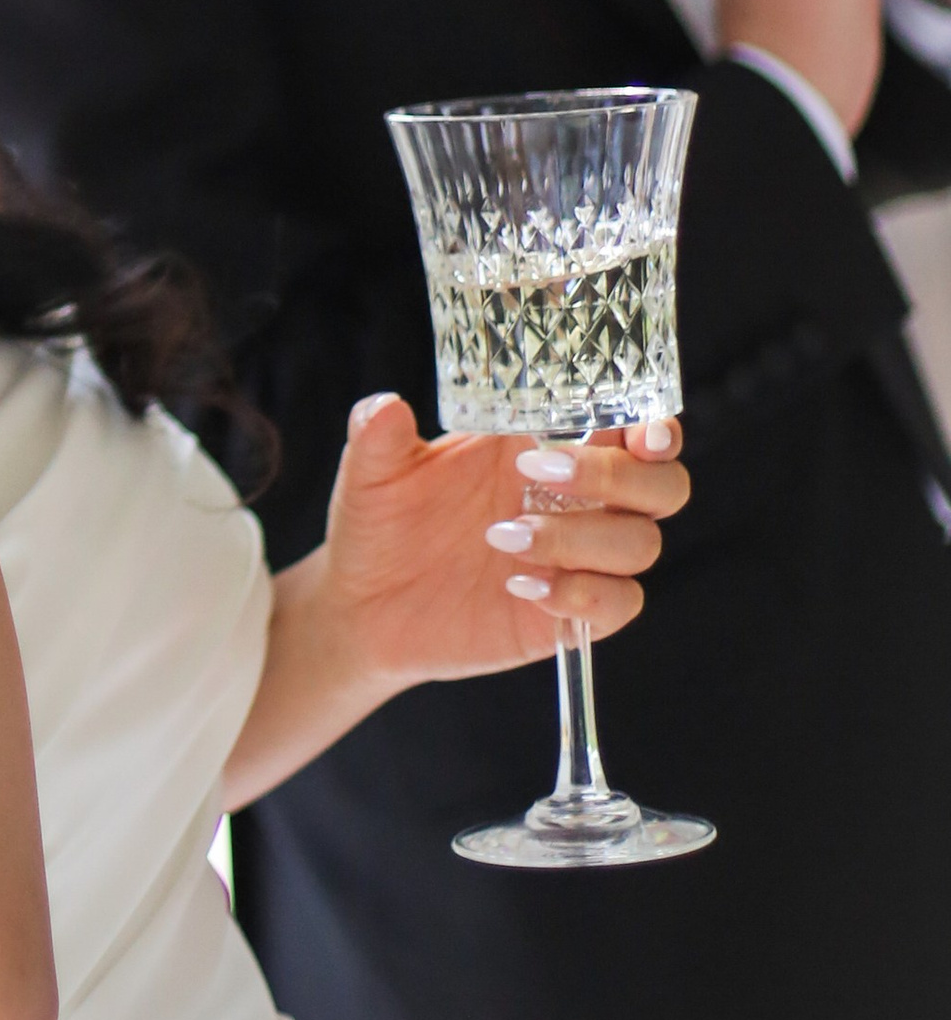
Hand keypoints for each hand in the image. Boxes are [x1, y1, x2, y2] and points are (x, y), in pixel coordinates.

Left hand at [319, 394, 687, 695]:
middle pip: (660, 486)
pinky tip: (522, 587)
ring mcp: (577, 559)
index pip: (632, 431)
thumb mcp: (371, 473)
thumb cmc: (378, 525)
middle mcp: (575, 500)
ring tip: (501, 538)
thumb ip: (377, 435)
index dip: (656, 428)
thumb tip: (383, 406)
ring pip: (640, 543)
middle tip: (537, 475)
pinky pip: (619, 605)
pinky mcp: (567, 613)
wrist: (360, 607)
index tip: (642, 433)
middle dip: (617, 477)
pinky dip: (584, 594)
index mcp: (543, 447)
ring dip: (581, 537)